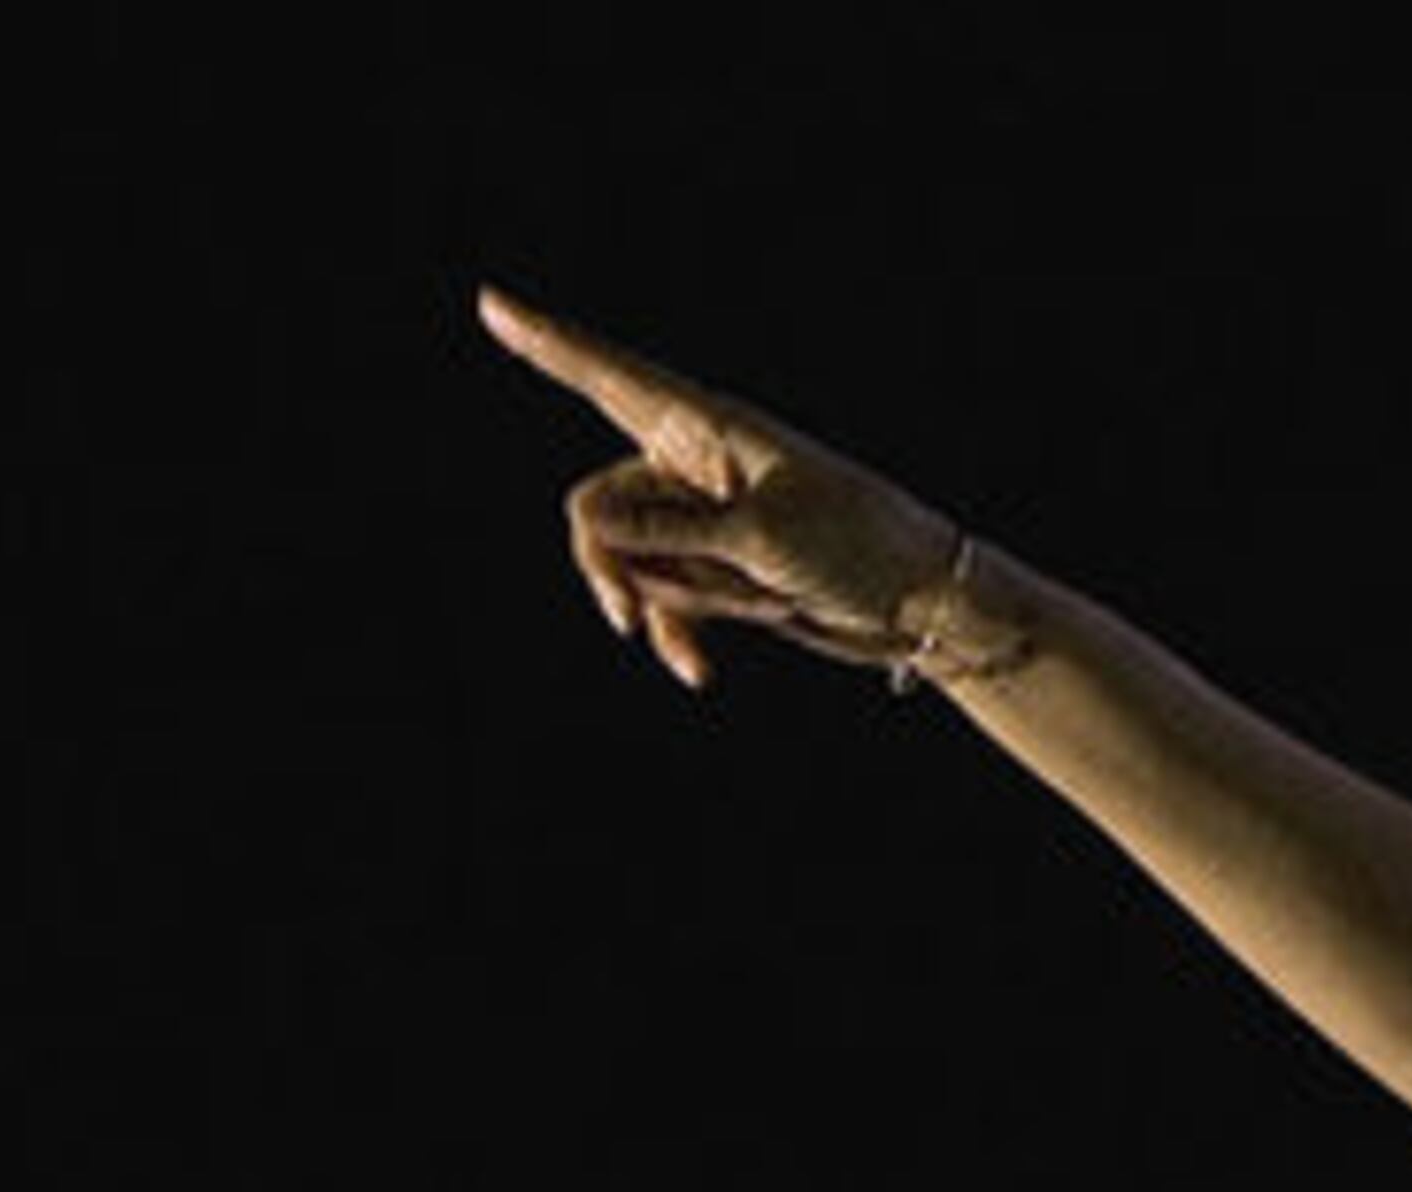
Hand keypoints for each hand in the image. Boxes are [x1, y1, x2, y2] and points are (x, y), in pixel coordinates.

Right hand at [477, 287, 994, 689]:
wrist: (921, 605)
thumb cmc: (859, 548)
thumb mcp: (760, 538)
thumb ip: (668, 529)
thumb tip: (582, 514)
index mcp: (715, 429)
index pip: (615, 378)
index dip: (549, 343)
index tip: (490, 302)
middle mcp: (699, 465)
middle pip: (599, 502)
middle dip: (608, 561)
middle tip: (625, 614)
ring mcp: (703, 520)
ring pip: (628, 560)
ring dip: (659, 604)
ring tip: (710, 638)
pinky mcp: (716, 568)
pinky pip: (661, 597)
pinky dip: (675, 629)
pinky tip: (698, 669)